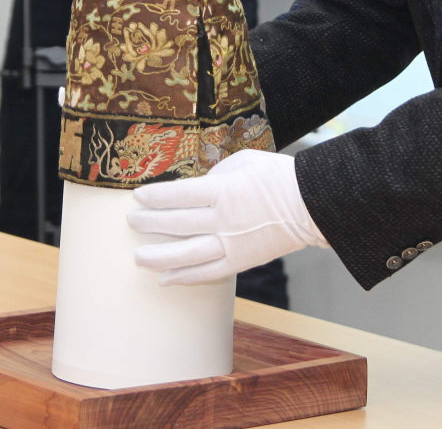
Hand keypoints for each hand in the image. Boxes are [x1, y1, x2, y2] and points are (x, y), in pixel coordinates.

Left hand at [127, 150, 328, 284]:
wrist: (311, 204)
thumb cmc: (278, 176)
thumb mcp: (245, 161)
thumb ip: (217, 174)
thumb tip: (199, 186)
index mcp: (224, 190)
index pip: (180, 194)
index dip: (156, 196)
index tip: (137, 196)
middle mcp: (223, 219)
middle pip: (178, 223)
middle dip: (150, 222)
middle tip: (130, 222)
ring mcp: (231, 244)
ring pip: (187, 254)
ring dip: (159, 257)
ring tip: (138, 257)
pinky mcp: (240, 261)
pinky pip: (207, 272)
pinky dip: (185, 277)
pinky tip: (165, 279)